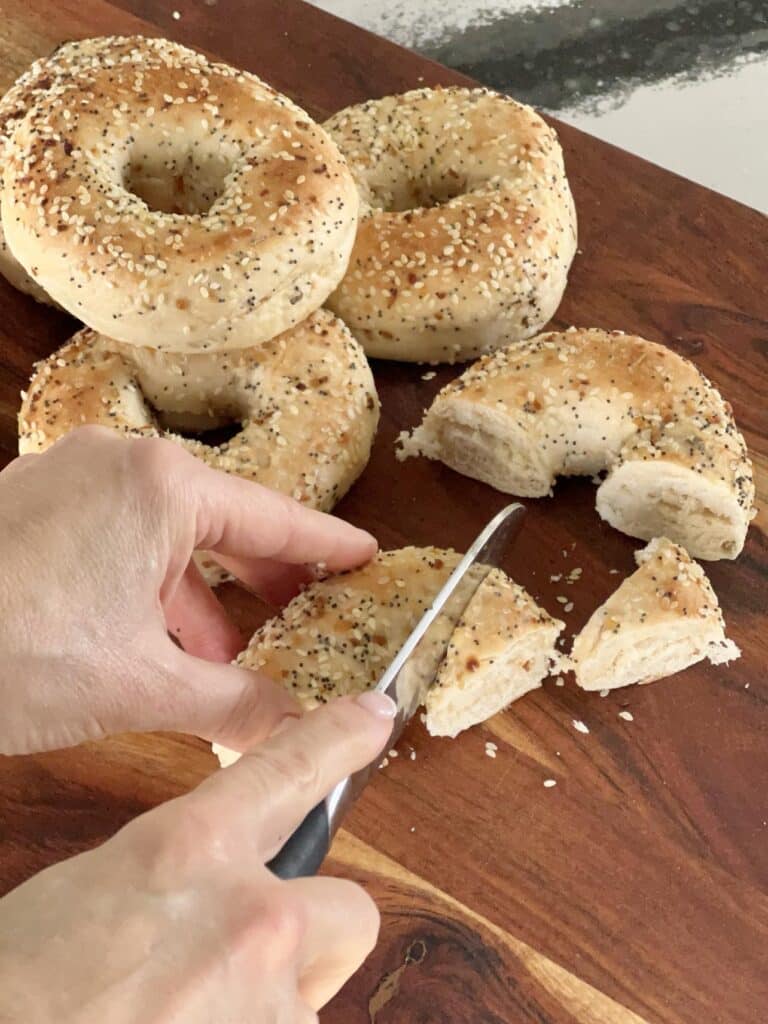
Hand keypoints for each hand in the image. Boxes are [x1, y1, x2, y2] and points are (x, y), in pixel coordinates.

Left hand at [0, 427, 376, 754]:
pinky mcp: (37, 500)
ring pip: (166, 534)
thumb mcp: (140, 682)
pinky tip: (157, 641)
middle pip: (222, 521)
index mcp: (162, 487)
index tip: (365, 556)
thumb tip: (292, 726)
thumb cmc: (10, 649)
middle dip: (262, 581)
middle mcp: (121, 463)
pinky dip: (149, 584)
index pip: (275, 518)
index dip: (327, 546)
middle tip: (302, 616)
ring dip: (200, 596)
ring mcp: (73, 475)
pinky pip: (119, 534)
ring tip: (223, 657)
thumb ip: (233, 701)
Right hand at [0, 694, 395, 1021]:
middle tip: (255, 954)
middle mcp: (251, 917)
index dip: (339, 738)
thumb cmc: (26, 976)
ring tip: (185, 1015)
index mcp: (193, 848)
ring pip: (307, 996)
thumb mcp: (102, 884)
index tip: (374, 720)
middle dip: (315, 932)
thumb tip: (214, 890)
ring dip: (263, 1005)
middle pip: (353, 911)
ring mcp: (266, 1001)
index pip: (290, 768)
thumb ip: (182, 871)